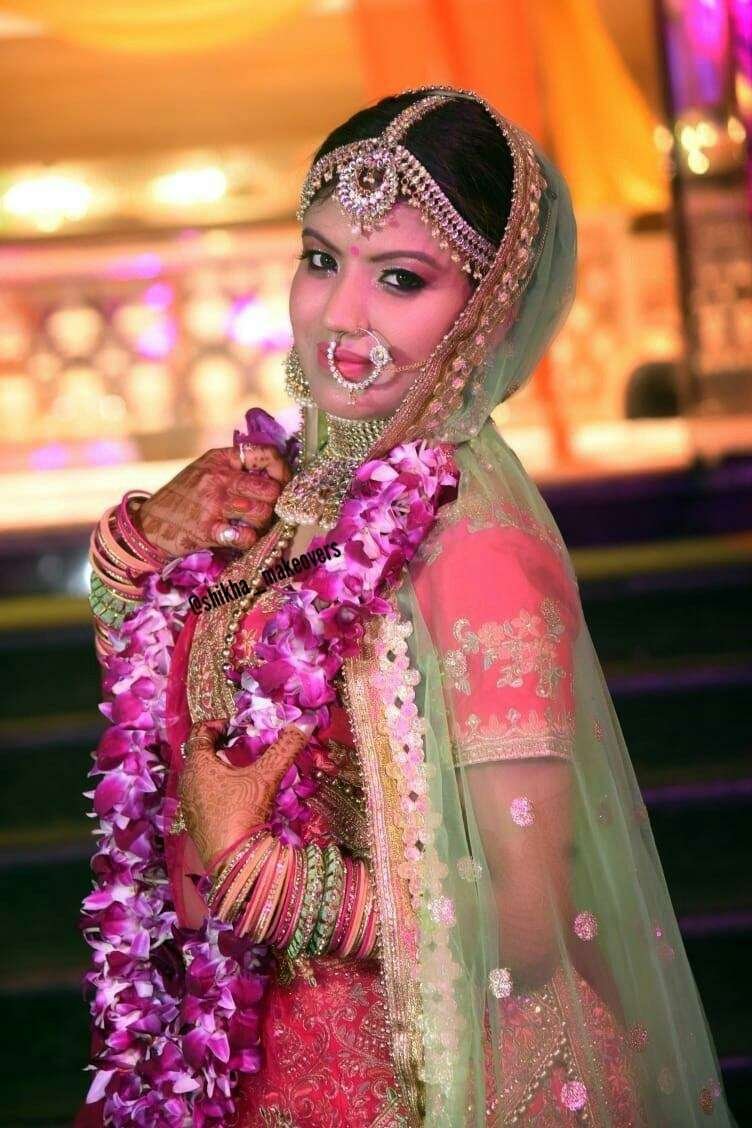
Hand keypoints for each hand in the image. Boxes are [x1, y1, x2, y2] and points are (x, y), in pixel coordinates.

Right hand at [133, 442, 291, 558]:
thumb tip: (274, 473)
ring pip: (262, 513)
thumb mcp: (204, 470)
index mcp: (220, 459)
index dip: (282, 471)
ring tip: (252, 525)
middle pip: (270, 489)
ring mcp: (213, 504)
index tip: (282, 483)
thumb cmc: (182, 497)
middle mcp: (218, 478)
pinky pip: (245, 535)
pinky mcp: (207, 529)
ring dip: (262, 524)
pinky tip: (241, 537)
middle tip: (268, 511)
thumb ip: (234, 468)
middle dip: (274, 504)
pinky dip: (248, 539)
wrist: (148, 524)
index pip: (266, 455)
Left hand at [178, 720, 308, 867]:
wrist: (234, 860)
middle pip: (200, 752)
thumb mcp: (266, 777)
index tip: (239, 726)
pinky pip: (203, 792)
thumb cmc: (243, 813)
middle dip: (222, 745)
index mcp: (197, 764)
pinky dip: (218, 786)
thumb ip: (285, 748)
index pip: (200, 731)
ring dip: (221, 767)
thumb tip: (305, 723)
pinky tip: (239, 795)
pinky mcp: (195, 821)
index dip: (220, 723)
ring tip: (244, 769)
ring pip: (202, 774)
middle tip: (245, 745)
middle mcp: (187, 781)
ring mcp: (189, 803)